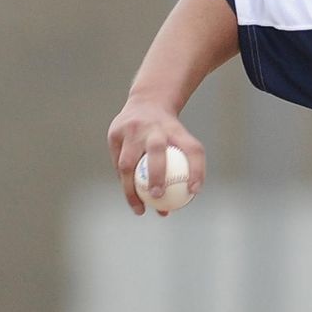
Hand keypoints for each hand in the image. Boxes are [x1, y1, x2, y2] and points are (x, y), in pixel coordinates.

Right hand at [107, 97, 205, 215]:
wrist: (147, 103)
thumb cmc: (169, 132)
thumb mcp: (182, 141)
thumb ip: (187, 167)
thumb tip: (189, 197)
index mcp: (176, 129)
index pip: (192, 149)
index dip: (196, 170)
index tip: (194, 191)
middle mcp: (154, 127)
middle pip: (156, 151)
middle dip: (157, 175)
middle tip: (158, 196)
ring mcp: (131, 129)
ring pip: (128, 163)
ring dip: (132, 189)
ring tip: (140, 209)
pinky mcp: (114, 134)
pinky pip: (118, 164)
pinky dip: (125, 181)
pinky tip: (131, 197)